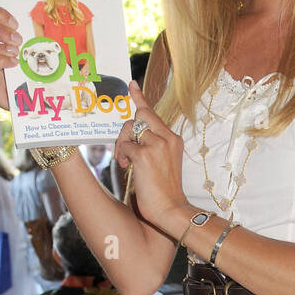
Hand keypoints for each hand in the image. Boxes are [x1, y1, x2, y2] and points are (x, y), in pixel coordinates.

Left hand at [114, 81, 189, 233]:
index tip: (131, 85)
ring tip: (124, 162)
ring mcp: (157, 145)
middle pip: (138, 117)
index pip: (152, 113)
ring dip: (121, 144)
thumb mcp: (163, 163)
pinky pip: (125, 146)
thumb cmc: (165, 191)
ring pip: (130, 129)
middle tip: (122, 153)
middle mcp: (167, 137)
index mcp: (173, 139)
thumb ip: (152, 147)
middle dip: (125, 132)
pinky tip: (126, 167)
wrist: (171, 209)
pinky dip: (122, 156)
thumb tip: (132, 140)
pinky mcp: (145, 155)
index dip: (139, 98)